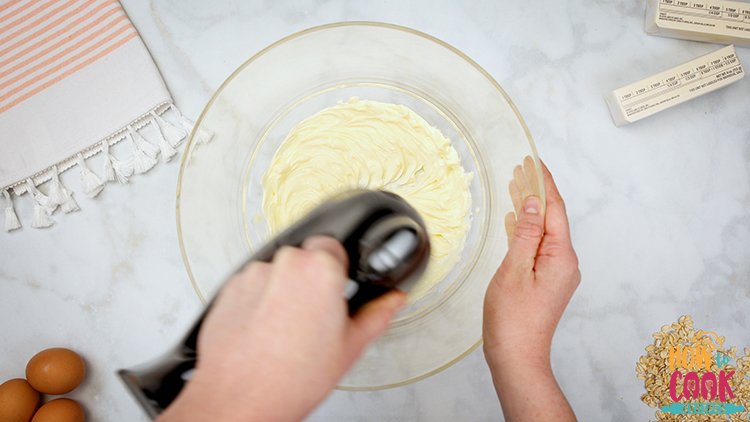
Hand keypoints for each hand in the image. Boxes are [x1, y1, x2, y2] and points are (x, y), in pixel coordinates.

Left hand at [157, 236, 405, 421]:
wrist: (240, 398)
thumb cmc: (290, 378)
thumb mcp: (350, 348)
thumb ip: (377, 314)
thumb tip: (393, 301)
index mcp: (321, 270)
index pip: (335, 245)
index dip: (339, 269)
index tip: (338, 288)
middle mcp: (285, 264)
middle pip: (305, 257)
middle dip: (312, 280)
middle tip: (316, 315)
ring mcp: (253, 275)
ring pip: (277, 271)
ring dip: (284, 290)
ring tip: (288, 328)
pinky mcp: (229, 288)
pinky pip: (252, 285)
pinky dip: (258, 300)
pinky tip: (267, 329)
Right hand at [483, 157, 579, 421]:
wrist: (517, 357)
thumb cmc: (513, 320)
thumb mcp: (514, 269)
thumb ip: (525, 234)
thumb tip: (533, 204)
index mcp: (561, 257)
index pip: (555, 209)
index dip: (544, 183)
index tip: (534, 162)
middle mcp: (565, 262)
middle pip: (551, 217)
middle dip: (536, 192)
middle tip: (521, 168)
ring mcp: (558, 273)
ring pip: (544, 231)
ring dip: (530, 209)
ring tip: (515, 187)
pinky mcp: (548, 281)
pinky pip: (539, 247)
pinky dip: (527, 231)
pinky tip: (516, 221)